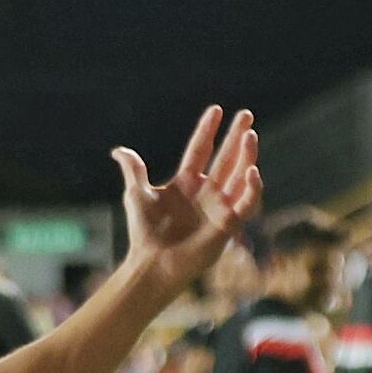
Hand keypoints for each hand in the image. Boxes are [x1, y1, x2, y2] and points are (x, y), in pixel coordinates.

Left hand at [114, 106, 261, 295]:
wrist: (152, 263)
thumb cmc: (144, 232)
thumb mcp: (136, 194)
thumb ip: (134, 170)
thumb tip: (118, 150)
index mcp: (186, 183)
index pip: (200, 150)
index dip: (208, 130)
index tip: (217, 110)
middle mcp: (206, 193)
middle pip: (225, 158)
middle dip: (236, 137)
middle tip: (247, 115)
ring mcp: (219, 207)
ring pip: (238, 176)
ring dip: (246, 156)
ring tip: (250, 136)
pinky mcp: (228, 224)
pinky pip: (246, 203)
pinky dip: (252, 188)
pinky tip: (253, 170)